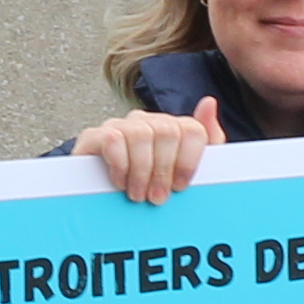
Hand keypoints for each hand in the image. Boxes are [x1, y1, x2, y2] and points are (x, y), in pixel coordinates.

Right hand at [73, 99, 227, 205]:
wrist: (101, 201)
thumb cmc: (147, 188)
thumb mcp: (184, 173)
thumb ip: (207, 140)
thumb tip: (209, 103)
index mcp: (171, 129)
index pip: (193, 129)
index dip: (189, 161)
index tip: (181, 186)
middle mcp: (146, 122)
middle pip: (167, 131)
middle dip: (164, 170)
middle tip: (157, 197)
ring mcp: (120, 126)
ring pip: (141, 134)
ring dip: (141, 171)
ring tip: (138, 194)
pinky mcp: (94, 136)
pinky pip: (112, 139)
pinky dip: (120, 165)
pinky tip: (120, 183)